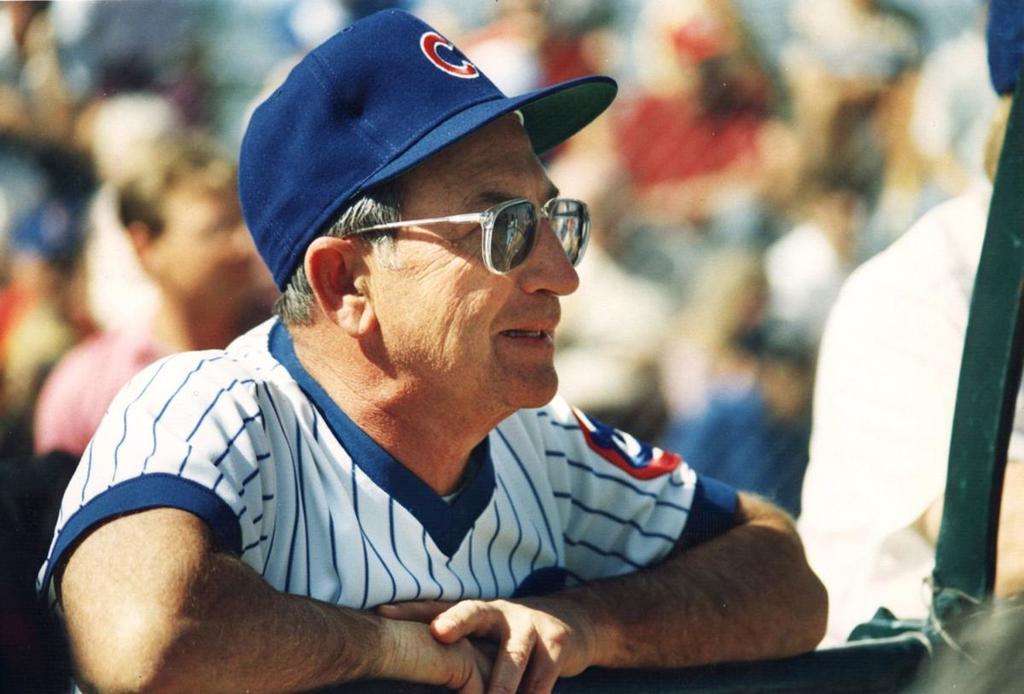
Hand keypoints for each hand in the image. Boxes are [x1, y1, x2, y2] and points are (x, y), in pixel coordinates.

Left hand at [378, 598, 595, 692]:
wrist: (576, 622)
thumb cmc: (516, 636)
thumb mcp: (488, 635)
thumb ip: (458, 644)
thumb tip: (408, 658)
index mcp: (478, 611)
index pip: (438, 607)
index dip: (412, 610)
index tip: (384, 612)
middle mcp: (502, 612)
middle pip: (474, 613)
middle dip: (456, 620)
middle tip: (438, 632)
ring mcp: (531, 626)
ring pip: (511, 659)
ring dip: (500, 686)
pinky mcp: (557, 645)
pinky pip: (540, 681)